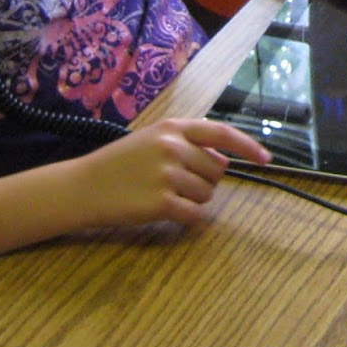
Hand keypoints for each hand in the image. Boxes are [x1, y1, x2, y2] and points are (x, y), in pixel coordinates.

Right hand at [69, 118, 270, 228]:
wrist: (81, 187)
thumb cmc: (118, 164)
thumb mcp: (151, 140)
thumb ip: (187, 143)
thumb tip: (224, 160)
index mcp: (172, 128)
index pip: (221, 133)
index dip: (247, 146)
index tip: (266, 158)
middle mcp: (172, 147)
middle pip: (216, 171)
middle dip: (203, 181)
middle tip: (173, 183)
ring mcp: (167, 175)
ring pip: (207, 194)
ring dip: (192, 200)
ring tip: (162, 194)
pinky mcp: (161, 202)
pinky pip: (195, 215)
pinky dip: (188, 219)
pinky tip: (167, 213)